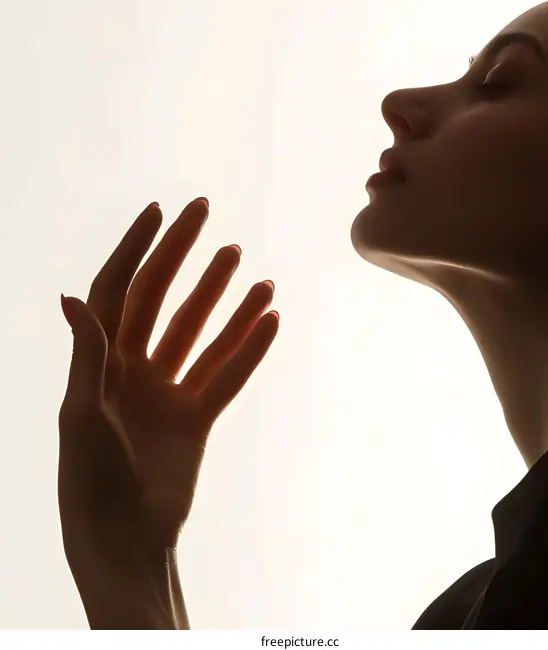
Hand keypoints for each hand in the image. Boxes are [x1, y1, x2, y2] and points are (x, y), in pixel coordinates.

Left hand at [58, 198, 278, 580]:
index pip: (116, 290)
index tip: (158, 212)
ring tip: (251, 267)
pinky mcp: (195, 419)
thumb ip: (87, 354)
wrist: (123, 544)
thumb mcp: (82, 415)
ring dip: (223, 298)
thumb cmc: (89, 483)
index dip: (135, 249)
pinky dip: (248, 349)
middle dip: (182, 255)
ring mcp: (165, 393)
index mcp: (97, 363)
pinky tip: (270, 318)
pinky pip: (226, 374)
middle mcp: (130, 369)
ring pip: (198, 332)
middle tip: (205, 212)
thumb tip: (70, 295)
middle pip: (159, 298)